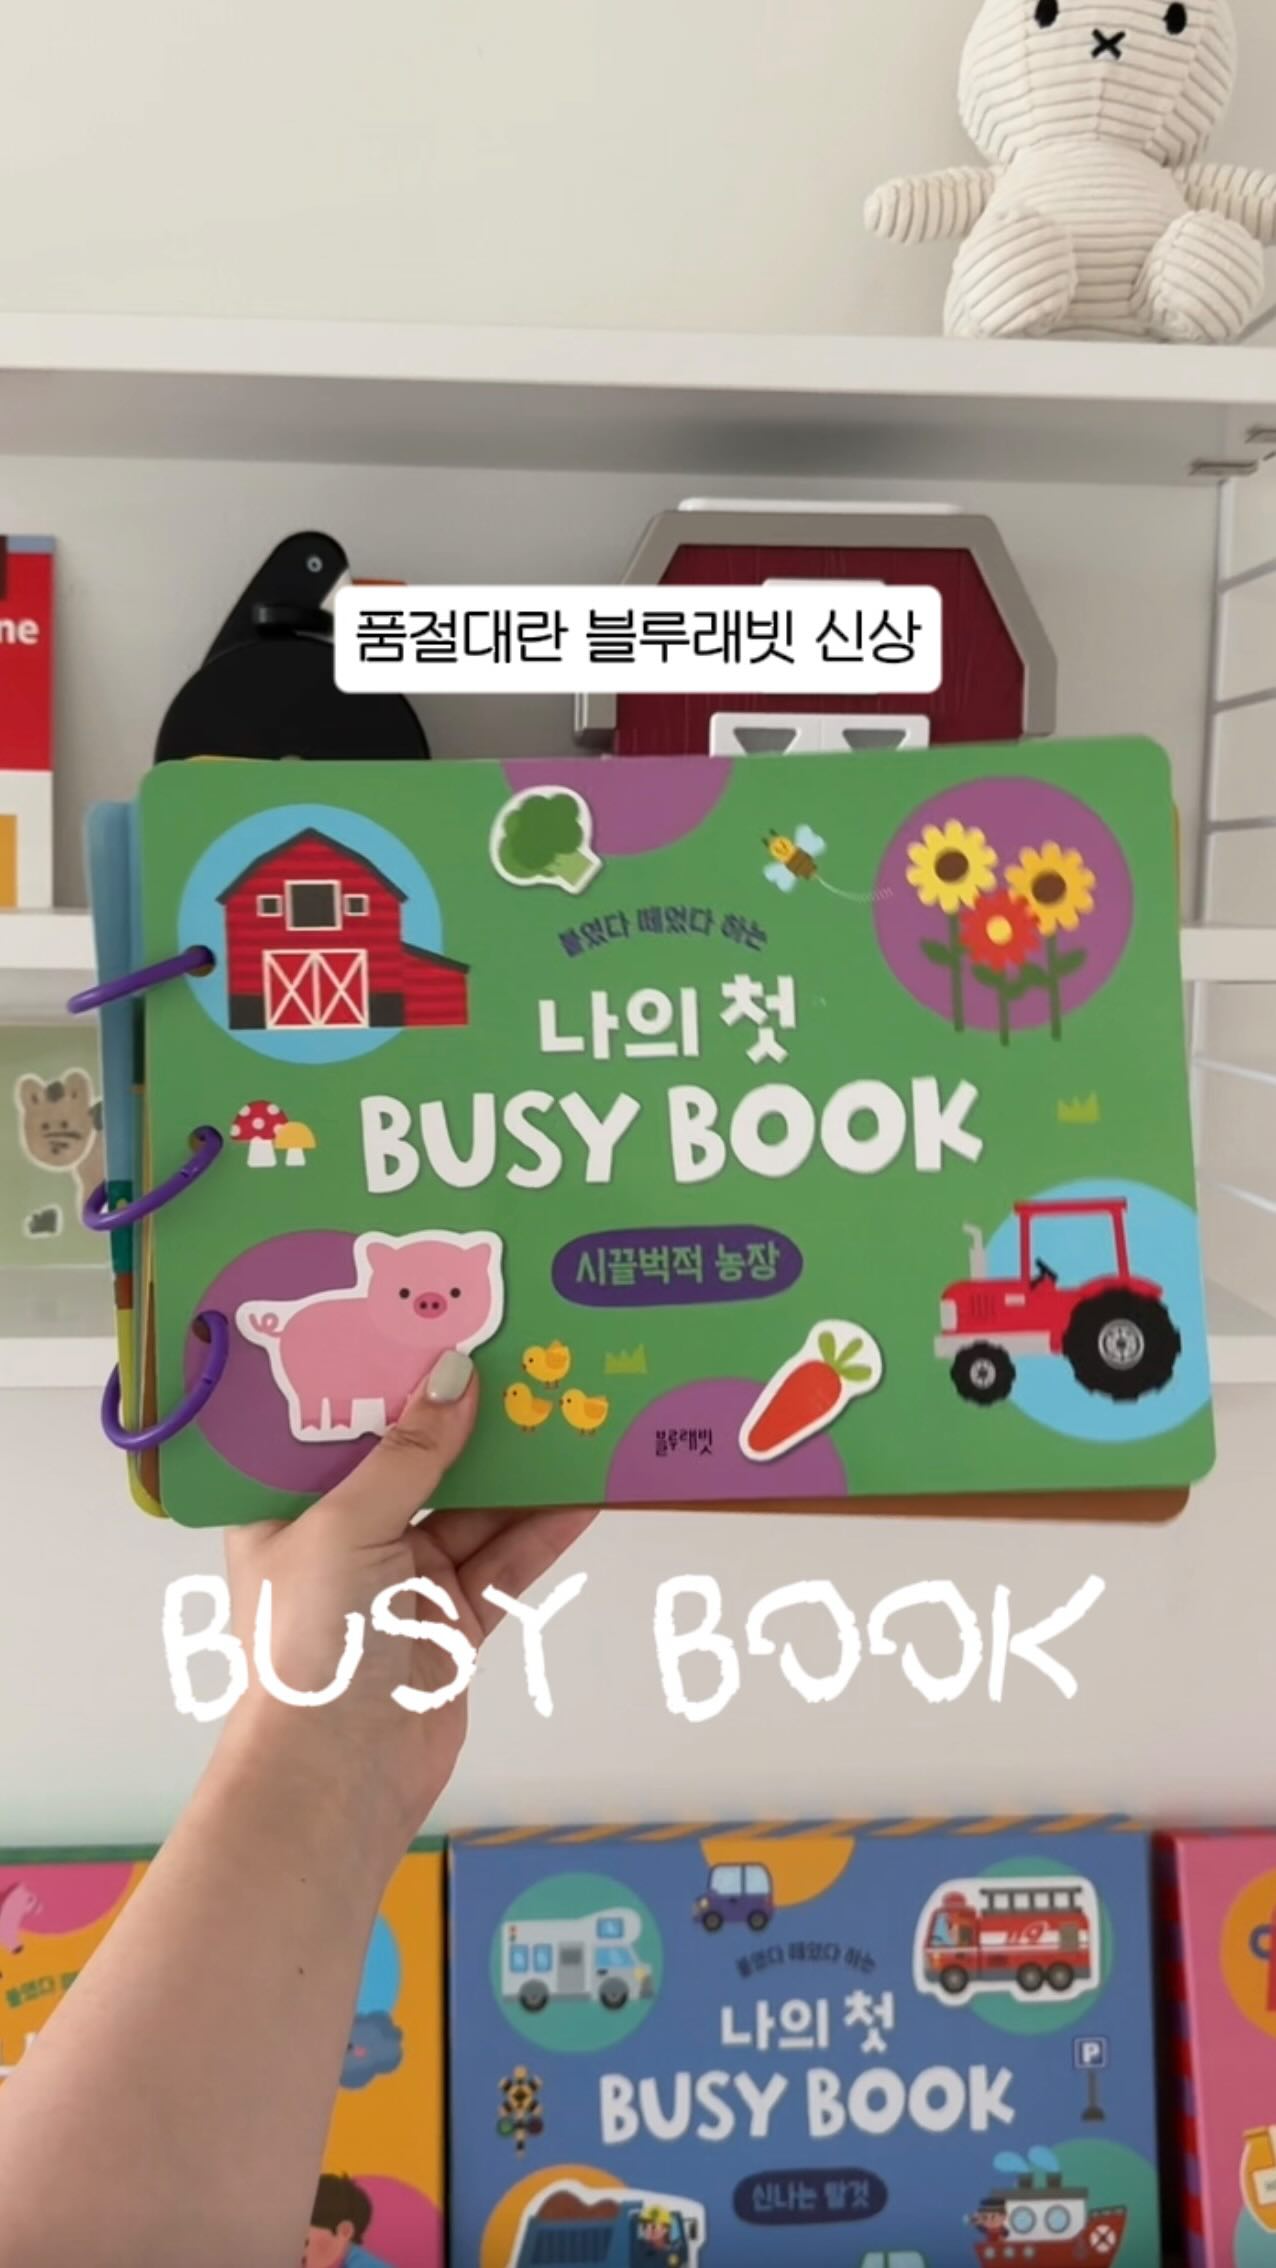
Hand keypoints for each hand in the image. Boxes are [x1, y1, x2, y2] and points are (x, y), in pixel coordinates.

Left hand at [219, 1352, 595, 1874]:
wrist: (339, 1775)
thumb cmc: (313, 1644)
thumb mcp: (348, 1525)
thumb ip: (409, 1452)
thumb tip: (455, 1372)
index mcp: (287, 1508)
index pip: (334, 1423)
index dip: (381, 1376)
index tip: (433, 1320)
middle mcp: (343, 1539)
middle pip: (415, 1462)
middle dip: (466, 1418)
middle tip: (521, 1356)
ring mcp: (402, 1582)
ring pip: (472, 1509)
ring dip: (518, 1470)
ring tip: (569, 1408)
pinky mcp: (453, 1622)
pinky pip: (504, 1562)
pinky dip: (543, 1529)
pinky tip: (585, 1490)